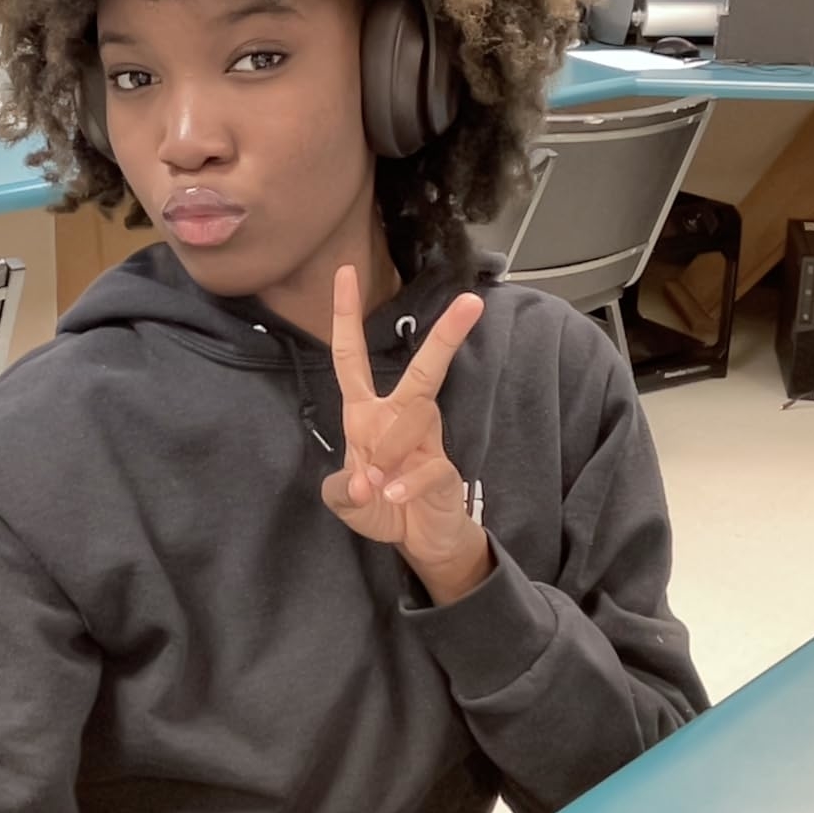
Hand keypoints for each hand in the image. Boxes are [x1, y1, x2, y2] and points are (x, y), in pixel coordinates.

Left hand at [320, 266, 492, 603]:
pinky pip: (426, 469)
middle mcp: (399, 417)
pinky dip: (405, 484)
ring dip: (386, 454)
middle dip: (446, 337)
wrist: (420, 541)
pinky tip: (393, 496)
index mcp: (367, 413)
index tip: (344, 272)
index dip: (346, 317)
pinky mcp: (444, 471)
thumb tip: (360, 480)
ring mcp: (426, 441)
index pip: (351, 357)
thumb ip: (341, 488)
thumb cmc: (382, 505)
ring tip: (373, 486)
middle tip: (472, 301)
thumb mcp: (345, 499)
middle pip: (423, 371)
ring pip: (414, 421)